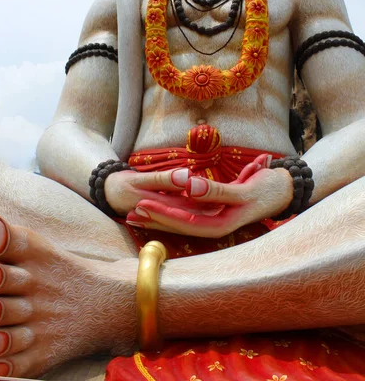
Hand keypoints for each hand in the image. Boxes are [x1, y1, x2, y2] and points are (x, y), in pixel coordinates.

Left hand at [126, 155, 292, 236]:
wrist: (284, 189)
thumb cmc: (267, 189)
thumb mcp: (243, 190)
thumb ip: (215, 191)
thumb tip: (188, 187)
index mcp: (221, 224)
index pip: (185, 222)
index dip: (162, 215)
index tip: (142, 206)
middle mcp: (215, 225)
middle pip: (178, 225)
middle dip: (154, 220)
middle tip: (129, 214)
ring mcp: (214, 219)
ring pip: (181, 220)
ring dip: (159, 217)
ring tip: (135, 214)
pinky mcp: (214, 211)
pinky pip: (189, 212)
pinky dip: (172, 209)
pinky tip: (158, 205)